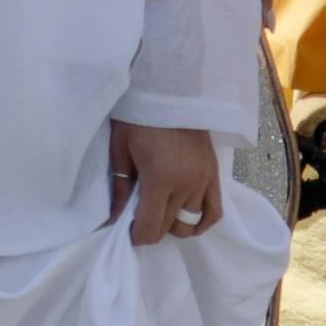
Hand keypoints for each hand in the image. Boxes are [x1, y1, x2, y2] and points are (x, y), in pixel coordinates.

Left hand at [108, 119, 222, 246]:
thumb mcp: (120, 150)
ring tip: (161, 211)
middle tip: (140, 215)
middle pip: (169, 228)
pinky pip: (215, 212)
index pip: (150, 229)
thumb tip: (110, 223)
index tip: (127, 228)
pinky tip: (187, 220)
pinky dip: (201, 222)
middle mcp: (186, 185)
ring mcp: (204, 180)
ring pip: (190, 224)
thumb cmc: (139, 117)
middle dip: (151, 228)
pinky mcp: (214, 174)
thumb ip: (118, 189)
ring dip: (173, 224)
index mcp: (160, 179)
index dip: (136, 235)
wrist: (171, 90)